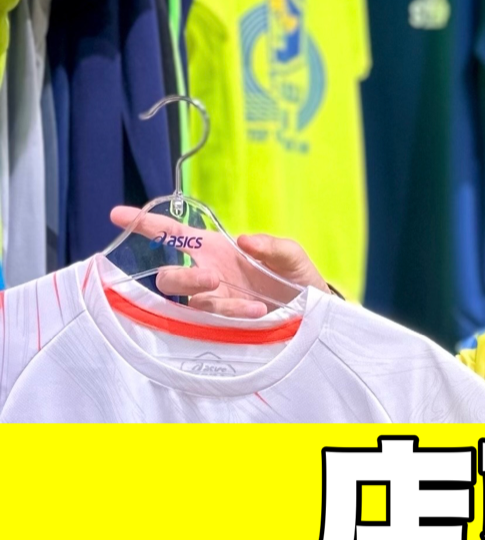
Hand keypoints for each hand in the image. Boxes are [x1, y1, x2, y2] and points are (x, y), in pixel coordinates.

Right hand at [109, 206, 329, 317]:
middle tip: (212, 277)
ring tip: (253, 303)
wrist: (312, 309)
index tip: (118, 215)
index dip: (147, 225)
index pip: (173, 235)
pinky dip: (235, 315)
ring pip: (189, 303)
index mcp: (214, 249)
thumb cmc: (295, 276)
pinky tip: (257, 311)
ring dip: (214, 302)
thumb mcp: (290, 255)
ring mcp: (212, 301)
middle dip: (183, 278)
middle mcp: (206, 273)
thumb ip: (272, 246)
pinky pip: (215, 320)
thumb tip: (243, 240)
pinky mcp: (222, 323)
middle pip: (169, 278)